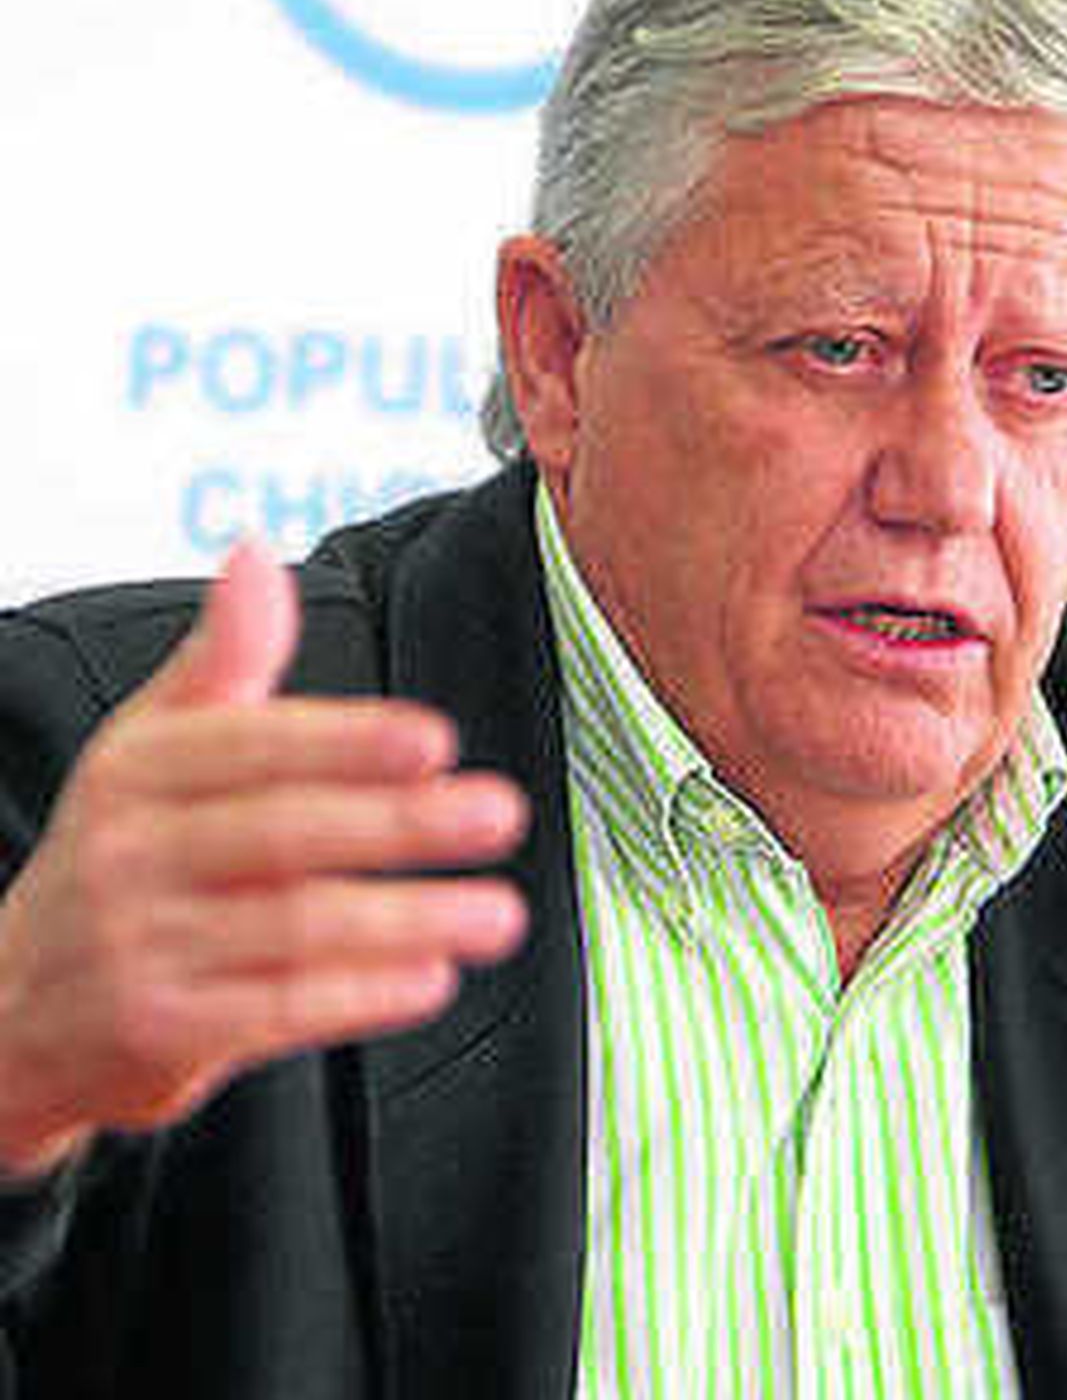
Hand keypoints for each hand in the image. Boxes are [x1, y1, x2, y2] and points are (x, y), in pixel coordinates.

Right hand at [0, 541, 528, 1175]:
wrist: (14, 1007)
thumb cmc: (119, 859)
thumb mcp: (152, 747)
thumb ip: (225, 658)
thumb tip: (253, 555)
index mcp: (140, 771)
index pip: (252, 746)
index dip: (347, 742)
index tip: (433, 739)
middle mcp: (133, 855)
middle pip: (284, 832)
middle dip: (402, 823)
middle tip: (496, 812)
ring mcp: (141, 947)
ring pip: (294, 927)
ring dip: (409, 918)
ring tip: (498, 911)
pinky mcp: (159, 1031)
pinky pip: (276, 1010)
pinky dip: (361, 995)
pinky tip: (431, 976)